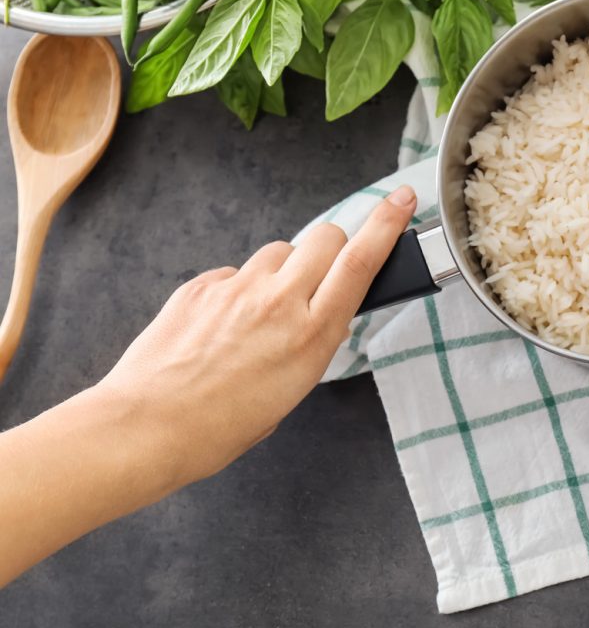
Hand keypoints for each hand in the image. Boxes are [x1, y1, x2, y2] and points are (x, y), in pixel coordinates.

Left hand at [95, 186, 417, 489]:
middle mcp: (279, 302)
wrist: (148, 426)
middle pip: (324, 238)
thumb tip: (315, 316)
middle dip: (332, 246)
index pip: (360, 262)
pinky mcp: (201, 286)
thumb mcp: (293, 389)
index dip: (386, 225)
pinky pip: (234, 273)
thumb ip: (312, 341)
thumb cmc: (220, 425)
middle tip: (322, 272)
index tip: (402, 201)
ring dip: (282, 270)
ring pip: (278, 252)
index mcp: (312, 335)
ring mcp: (237, 288)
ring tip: (261, 313)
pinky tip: (222, 326)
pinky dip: (237, 291)